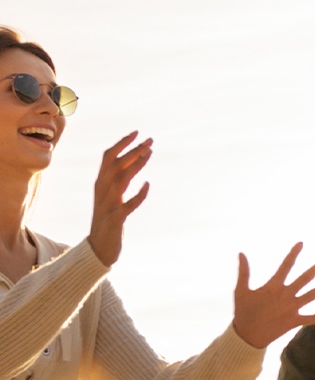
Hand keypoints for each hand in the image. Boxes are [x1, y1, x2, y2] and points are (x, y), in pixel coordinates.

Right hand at [87, 133, 152, 266]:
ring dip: (136, 165)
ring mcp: (108, 205)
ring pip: (120, 180)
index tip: (138, 133)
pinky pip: (127, 205)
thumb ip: (121, 178)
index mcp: (101, 183)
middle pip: (115, 164)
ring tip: (150, 154)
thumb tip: (137, 158)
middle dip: (133, 150)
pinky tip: (148, 185)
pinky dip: (138, 195)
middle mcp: (102, 191)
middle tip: (150, 140)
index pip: (108, 157)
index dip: (122, 144)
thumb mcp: (113, 196)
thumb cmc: (109, 219)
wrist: (99, 247)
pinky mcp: (115, 219)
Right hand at [232, 244, 314, 348]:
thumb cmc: (243, 312)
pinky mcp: (294, 322)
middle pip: (305, 279)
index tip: (301, 244)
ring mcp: (291, 309)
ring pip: (311, 296)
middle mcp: (286, 296)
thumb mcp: (241, 291)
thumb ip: (244, 272)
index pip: (286, 266)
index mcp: (273, 287)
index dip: (293, 254)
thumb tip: (241, 253)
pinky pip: (310, 319)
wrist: (247, 336)